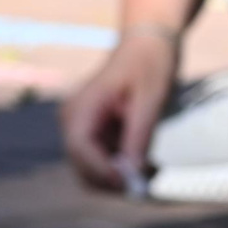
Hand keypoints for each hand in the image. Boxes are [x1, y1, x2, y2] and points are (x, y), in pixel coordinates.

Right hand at [59, 24, 179, 191]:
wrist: (147, 44)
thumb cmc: (149, 64)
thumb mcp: (150, 101)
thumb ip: (138, 138)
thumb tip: (132, 175)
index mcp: (82, 106)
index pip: (79, 149)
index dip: (102, 171)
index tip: (131, 183)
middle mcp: (74, 120)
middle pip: (83, 168)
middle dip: (114, 181)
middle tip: (148, 182)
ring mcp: (82, 129)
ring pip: (93, 173)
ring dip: (121, 179)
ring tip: (153, 171)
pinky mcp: (94, 135)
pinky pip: (104, 164)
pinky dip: (124, 171)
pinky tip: (148, 164)